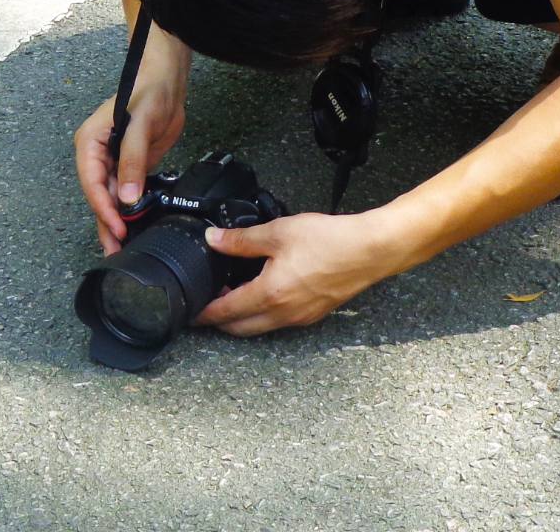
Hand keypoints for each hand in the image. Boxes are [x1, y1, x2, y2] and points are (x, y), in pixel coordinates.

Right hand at [74, 28, 189, 253]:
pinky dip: (129, 210)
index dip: (103, 207)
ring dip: (116, 221)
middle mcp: (96, 154)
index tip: (117, 227)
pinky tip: (135, 227)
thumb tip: (127, 197)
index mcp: (89, 142)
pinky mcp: (129, 165)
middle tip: (115, 250)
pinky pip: (126, 192)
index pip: (91, 181)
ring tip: (121, 248)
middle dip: (105, 222)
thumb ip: (132, 160)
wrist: (168, 82)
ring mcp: (112, 161)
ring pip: (111, 197)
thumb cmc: (150, 92)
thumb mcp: (141, 124)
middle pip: (97, 195)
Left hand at [194, 213, 389, 335]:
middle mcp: (282, 314)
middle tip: (209, 303)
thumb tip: (214, 240)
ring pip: (260, 328)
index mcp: (268, 295)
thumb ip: (242, 239)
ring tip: (235, 295)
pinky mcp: (314, 314)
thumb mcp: (279, 232)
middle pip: (239, 328)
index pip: (224, 313)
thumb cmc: (329, 240)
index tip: (190, 312)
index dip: (203, 313)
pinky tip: (266, 292)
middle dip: (220, 320)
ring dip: (243, 318)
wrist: (369, 250)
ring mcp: (299, 318)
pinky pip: (279, 322)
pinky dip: (264, 314)